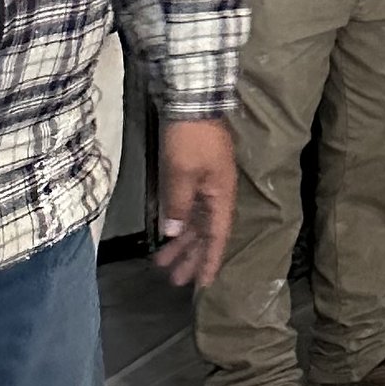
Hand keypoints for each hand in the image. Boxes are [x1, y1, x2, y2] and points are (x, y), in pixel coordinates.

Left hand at [155, 117, 237, 286]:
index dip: (211, 260)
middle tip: (175, 281)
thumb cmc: (191, 138)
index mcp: (221, 195)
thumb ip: (178, 204)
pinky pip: (188, 209)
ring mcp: (206, 184)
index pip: (218, 236)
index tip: (203, 284)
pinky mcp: (194, 176)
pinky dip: (178, 224)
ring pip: (195, 222)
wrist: (193, 102)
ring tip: (163, 264)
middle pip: (206, 233)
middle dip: (191, 257)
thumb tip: (173, 232)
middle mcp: (217, 194)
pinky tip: (167, 235)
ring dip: (181, 243)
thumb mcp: (182, 172)